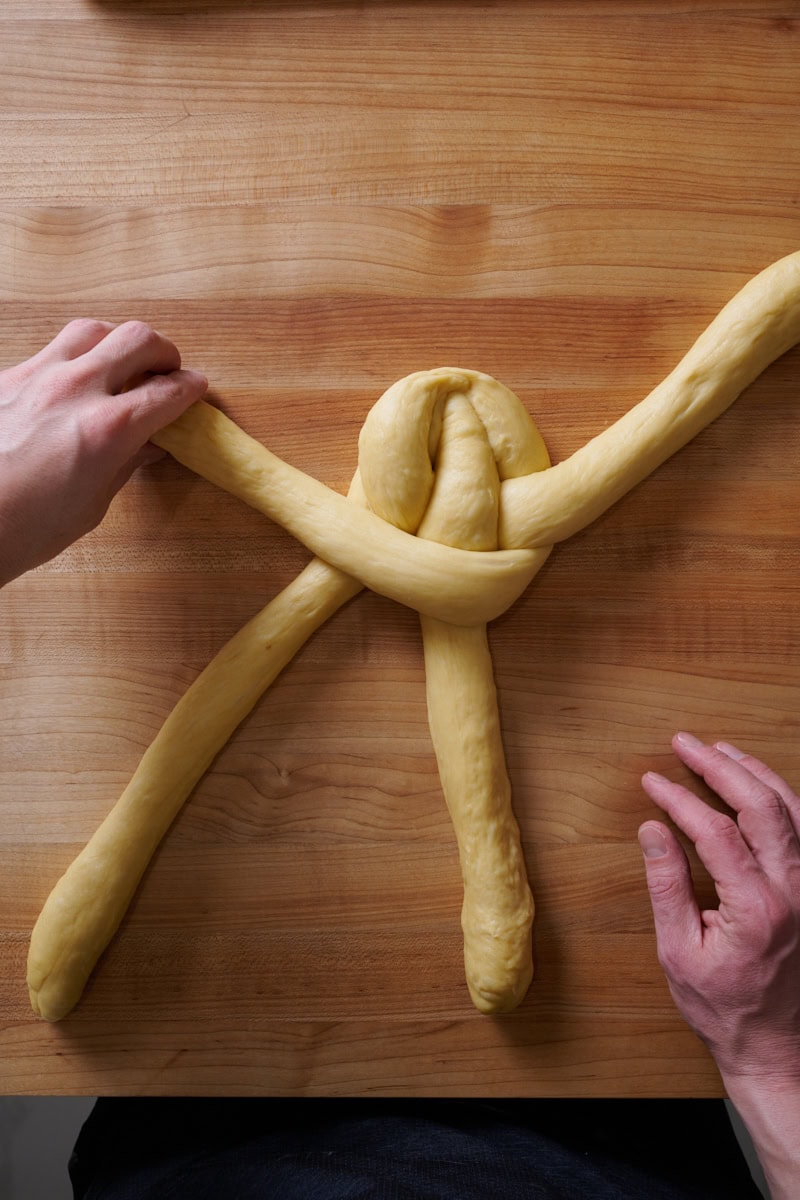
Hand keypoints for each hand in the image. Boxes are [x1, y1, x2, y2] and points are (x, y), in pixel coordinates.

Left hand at [0, 319, 206, 584]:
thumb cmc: (22, 529)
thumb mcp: (91, 505)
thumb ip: (124, 464)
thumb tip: (148, 446)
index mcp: (107, 429)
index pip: (168, 392)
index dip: (190, 389)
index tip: (195, 389)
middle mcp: (74, 390)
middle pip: (136, 340)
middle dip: (163, 351)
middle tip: (167, 370)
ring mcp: (36, 377)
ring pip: (91, 330)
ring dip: (116, 342)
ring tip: (121, 364)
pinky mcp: (7, 378)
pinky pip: (50, 351)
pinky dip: (73, 360)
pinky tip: (73, 385)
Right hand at [640, 732, 799, 1084]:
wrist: (775, 1047)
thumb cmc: (724, 1008)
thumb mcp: (678, 953)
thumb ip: (666, 886)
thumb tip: (652, 829)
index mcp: (756, 909)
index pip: (714, 830)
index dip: (679, 798)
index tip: (652, 781)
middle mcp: (794, 891)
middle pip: (761, 805)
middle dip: (720, 766)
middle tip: (686, 744)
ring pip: (793, 809)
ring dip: (754, 772)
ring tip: (720, 751)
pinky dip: (782, 796)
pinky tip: (759, 784)